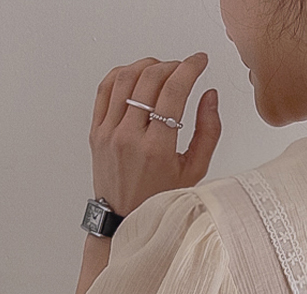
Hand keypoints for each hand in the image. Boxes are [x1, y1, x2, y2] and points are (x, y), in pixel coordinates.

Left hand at [88, 52, 221, 216]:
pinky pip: (105, 90)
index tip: (199, 61)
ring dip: (147, 65)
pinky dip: (121, 74)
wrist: (123, 218)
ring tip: (162, 68)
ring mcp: (108, 133)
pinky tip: (136, 75)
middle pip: (150, 79)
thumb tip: (210, 96)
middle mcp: (129, 137)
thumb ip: (208, 131)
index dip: (190, 68)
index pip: (174, 91)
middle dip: (172, 65)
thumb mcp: (194, 171)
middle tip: (184, 67)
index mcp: (156, 148)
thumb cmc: (158, 198)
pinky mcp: (96, 131)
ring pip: (125, 78)